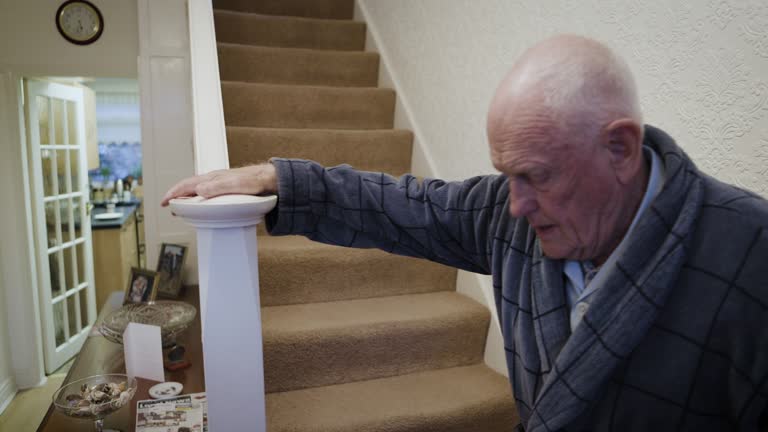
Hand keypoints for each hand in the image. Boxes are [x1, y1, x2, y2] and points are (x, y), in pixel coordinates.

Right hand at [161, 163, 277, 206]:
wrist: (270, 179)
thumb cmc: (255, 181)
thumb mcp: (236, 185)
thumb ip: (218, 187)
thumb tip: (199, 190)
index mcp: (213, 178)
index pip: (187, 184)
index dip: (174, 193)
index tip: (164, 202)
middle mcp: (214, 180)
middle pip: (190, 187)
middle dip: (177, 196)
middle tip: (169, 206)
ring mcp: (220, 184)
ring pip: (197, 190)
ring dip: (187, 198)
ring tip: (181, 207)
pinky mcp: (226, 189)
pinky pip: (207, 193)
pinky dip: (199, 199)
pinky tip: (201, 205)